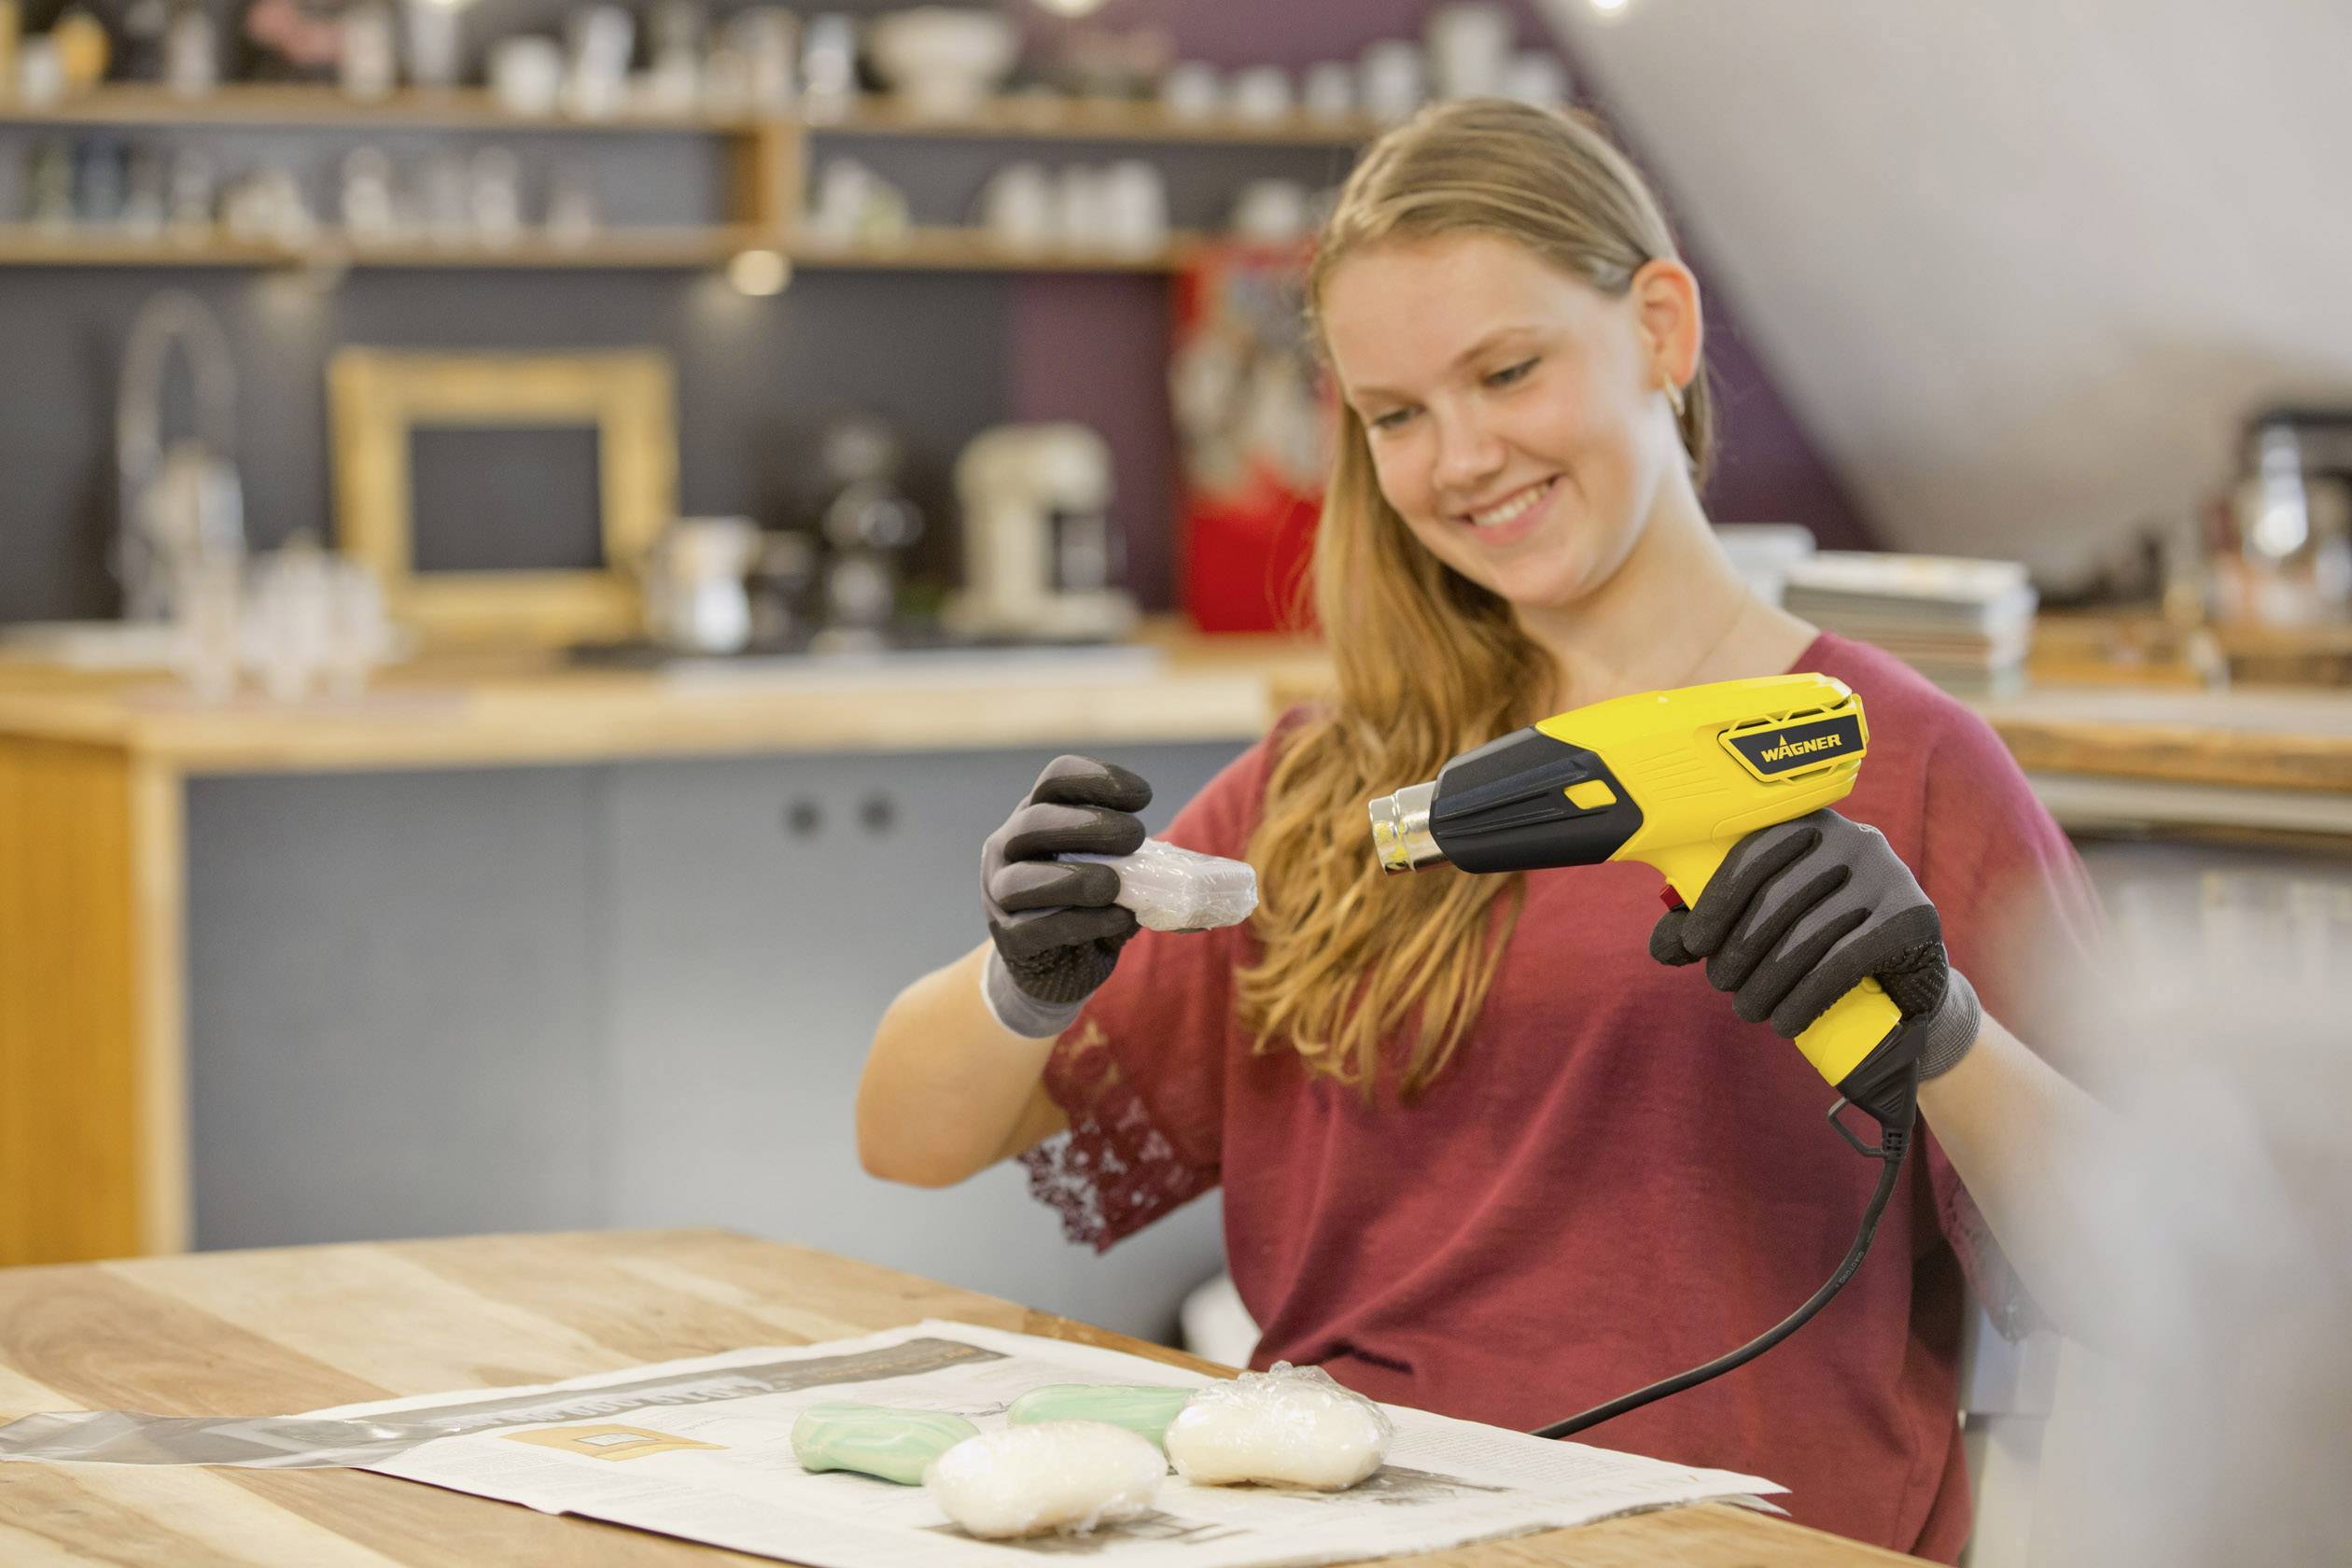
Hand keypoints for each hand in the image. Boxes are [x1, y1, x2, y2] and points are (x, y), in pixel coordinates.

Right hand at [980, 755, 1151, 1036]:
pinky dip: (1081, 923)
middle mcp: (1008, 846)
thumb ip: (1141, 863)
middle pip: (1035, 821)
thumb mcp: (1115, 871)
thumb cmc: (1090, 904)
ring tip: (1114, 885)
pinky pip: (1036, 928)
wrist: (1057, 965)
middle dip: (1089, 826)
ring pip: (1023, 878)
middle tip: (1136, 836)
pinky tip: (1116, 920)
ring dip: (1075, 879)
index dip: (1098, 778)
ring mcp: (999, 893)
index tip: (1143, 797)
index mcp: (1037, 814)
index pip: (1056, 778)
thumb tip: (1197, 874)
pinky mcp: (1008, 938)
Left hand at [1650, 809, 1980, 1082]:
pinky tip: (1786, 1023)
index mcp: (1808, 826)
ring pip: (1806, 934)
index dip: (1713, 902)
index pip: (1750, 854)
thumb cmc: (1818, 945)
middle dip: (1738, 951)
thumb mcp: (1762, 928)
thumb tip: (1665, 945)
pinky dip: (1806, 997)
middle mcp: (1851, 838)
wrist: (1902, 982)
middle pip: (1776, 898)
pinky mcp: (1912, 916)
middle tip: (1722, 986)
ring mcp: (1887, 874)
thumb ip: (1710, 926)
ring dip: (1767, 983)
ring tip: (1749, 1010)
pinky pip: (1844, 959)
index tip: (1692, 945)